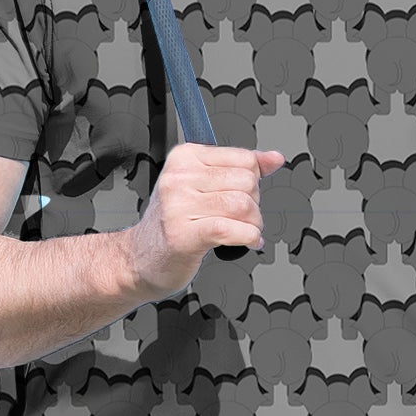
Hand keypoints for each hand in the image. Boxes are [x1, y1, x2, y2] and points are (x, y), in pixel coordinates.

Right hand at [120, 142, 283, 294]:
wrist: (141, 258)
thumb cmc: (173, 223)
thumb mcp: (204, 186)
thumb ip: (241, 170)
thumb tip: (274, 158)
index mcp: (185, 157)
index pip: (244, 159)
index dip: (254, 181)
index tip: (243, 196)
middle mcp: (179, 177)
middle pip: (247, 182)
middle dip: (254, 204)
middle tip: (241, 218)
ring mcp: (178, 205)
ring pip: (243, 205)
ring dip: (253, 224)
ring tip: (244, 231)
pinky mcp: (184, 234)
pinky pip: (233, 229)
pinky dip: (248, 237)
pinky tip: (246, 242)